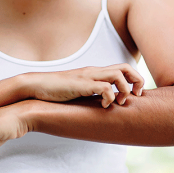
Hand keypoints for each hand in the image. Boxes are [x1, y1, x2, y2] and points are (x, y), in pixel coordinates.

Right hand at [25, 64, 143, 107]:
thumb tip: (105, 104)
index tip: (134, 95)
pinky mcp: (80, 85)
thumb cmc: (56, 90)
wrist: (36, 85)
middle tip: (134, 96)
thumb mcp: (79, 90)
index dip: (135, 79)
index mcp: (95, 72)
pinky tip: (103, 106)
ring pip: (118, 74)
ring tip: (118, 102)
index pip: (123, 67)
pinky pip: (104, 87)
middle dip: (137, 81)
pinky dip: (109, 97)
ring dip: (124, 89)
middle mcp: (94, 71)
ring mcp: (87, 77)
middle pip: (126, 67)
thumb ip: (91, 93)